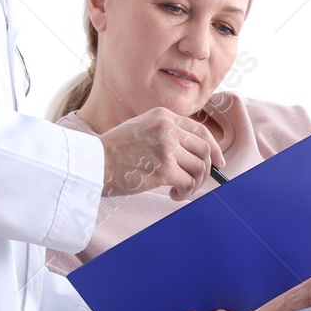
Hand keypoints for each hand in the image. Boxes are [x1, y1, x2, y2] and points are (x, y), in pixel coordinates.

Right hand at [99, 107, 226, 201]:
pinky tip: (173, 194)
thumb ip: (165, 133)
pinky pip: (188, 183)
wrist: (92, 163)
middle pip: (205, 149)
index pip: (201, 130)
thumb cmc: (113, 151)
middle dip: (206, 170)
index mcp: (163, 116)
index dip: (215, 148)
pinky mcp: (164, 170)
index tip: (218, 163)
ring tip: (180, 190)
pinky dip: (185, 192)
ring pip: (200, 168)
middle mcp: (168, 129)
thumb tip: (192, 154)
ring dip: (194, 184)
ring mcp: (167, 148)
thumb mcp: (140, 128)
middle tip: (196, 183)